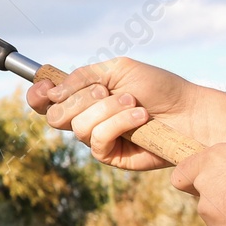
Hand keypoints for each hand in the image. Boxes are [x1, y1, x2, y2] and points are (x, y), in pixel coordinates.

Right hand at [25, 58, 195, 170]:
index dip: (38, 95)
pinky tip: (139, 118)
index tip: (46, 88)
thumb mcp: (117, 70)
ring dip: (107, 110)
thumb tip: (51, 93)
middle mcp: (85, 118)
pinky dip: (117, 124)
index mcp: (82, 95)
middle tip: (105, 91)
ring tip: (132, 103)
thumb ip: (82, 77)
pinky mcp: (110, 156)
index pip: (46, 100)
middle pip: (55, 115)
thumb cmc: (157, 87)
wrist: (188, 111)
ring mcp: (96, 138)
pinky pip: (97, 140)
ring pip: (77, 126)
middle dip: (79, 100)